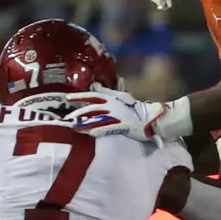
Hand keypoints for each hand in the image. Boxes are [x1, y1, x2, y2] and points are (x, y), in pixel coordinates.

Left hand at [65, 85, 188, 140]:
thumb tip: (94, 85)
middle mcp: (113, 106)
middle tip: (67, 119)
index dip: (80, 96)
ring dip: (86, 123)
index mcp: (112, 99)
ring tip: (75, 127)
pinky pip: (110, 128)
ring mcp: (118, 116)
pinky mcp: (124, 126)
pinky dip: (100, 130)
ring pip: (98, 119)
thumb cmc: (136, 108)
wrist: (152, 118)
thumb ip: (107, 92)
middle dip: (79, 113)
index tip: (67, 97)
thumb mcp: (121, 96)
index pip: (93, 96)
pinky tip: (91, 134)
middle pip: (92, 108)